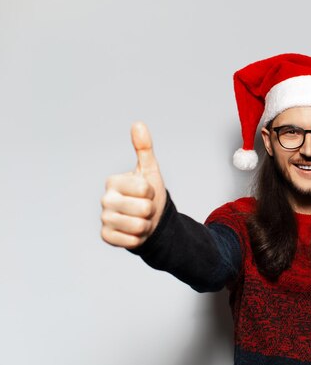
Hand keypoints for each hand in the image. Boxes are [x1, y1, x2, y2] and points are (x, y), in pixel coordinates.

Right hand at [100, 122, 166, 248]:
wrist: (147, 220)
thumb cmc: (148, 194)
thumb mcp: (149, 171)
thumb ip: (144, 149)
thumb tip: (138, 123)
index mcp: (113, 181)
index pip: (145, 189)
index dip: (152, 193)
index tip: (147, 193)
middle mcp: (105, 199)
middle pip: (143, 209)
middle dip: (151, 211)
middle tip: (145, 209)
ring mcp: (104, 218)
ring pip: (138, 226)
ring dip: (146, 225)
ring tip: (141, 220)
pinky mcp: (106, 236)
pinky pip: (130, 241)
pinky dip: (138, 238)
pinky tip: (134, 232)